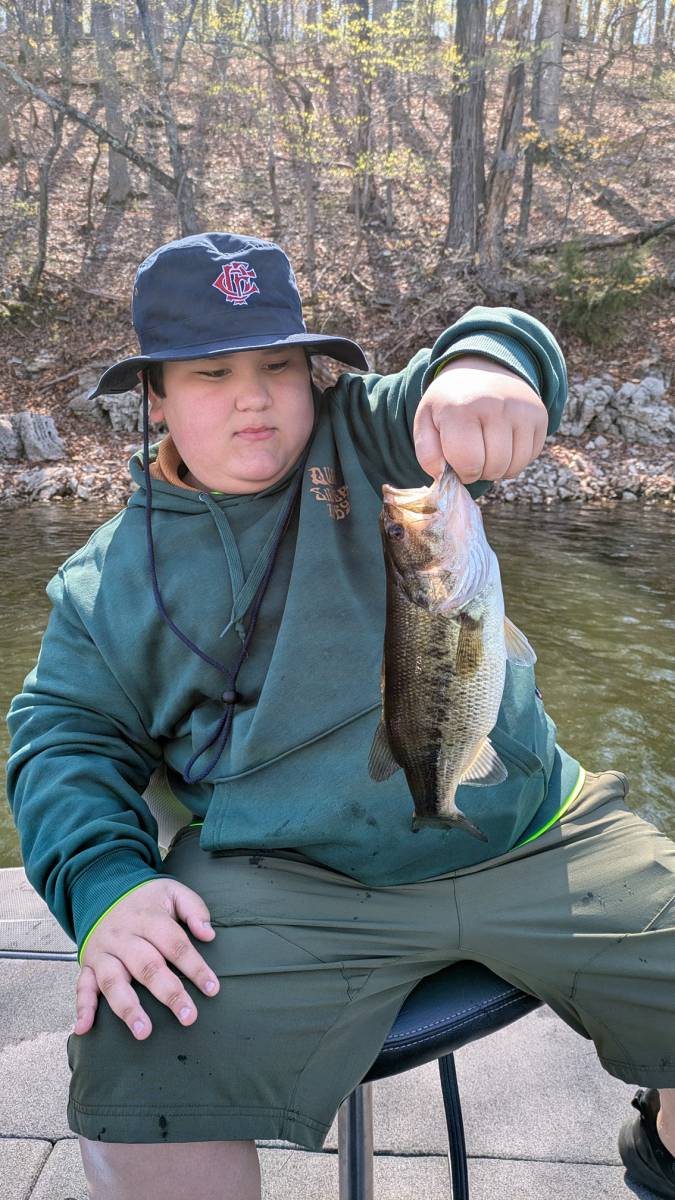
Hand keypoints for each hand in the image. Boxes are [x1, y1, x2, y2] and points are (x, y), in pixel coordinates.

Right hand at [72, 877, 219, 1039]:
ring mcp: (103, 952)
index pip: (175, 944)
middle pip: (147, 966)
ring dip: (128, 1007)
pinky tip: (84, 1028)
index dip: (195, 967)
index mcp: (148, 918)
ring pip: (113, 981)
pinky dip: (83, 1008)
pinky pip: (82, 987)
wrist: (102, 888)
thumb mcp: (172, 891)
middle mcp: (123, 936)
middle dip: (169, 993)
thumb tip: (208, 934)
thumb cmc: (145, 898)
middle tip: (188, 1016)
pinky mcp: (88, 964)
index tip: (212, 988)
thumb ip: (194, 908)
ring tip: (143, 1031)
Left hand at [413, 354, 547, 482]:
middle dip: (480, 471)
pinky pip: (530, 458)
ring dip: (498, 468)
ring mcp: (521, 409)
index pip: (468, 463)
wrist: (481, 369)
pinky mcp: (539, 415)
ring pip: (514, 466)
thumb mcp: (426, 421)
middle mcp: (495, 405)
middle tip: (472, 454)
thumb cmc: (450, 403)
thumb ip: (427, 454)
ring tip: (486, 449)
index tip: (456, 461)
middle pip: (493, 467)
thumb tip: (444, 478)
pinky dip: (515, 460)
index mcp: (461, 408)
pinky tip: (503, 443)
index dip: (461, 472)